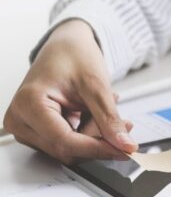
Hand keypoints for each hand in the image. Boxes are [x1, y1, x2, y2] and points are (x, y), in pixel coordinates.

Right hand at [4, 20, 136, 163]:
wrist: (65, 46)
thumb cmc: (73, 56)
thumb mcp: (97, 86)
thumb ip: (110, 119)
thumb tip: (125, 146)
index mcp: (29, 104)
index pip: (65, 141)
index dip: (98, 149)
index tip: (124, 150)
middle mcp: (21, 120)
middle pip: (66, 149)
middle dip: (97, 139)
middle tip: (122, 122)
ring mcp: (27, 127)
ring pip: (69, 149)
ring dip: (94, 135)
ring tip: (101, 106)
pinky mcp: (37, 131)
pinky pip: (68, 143)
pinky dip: (88, 132)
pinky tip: (93, 112)